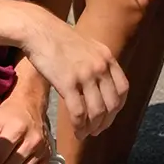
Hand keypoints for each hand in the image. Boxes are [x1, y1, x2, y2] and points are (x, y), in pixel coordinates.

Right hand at [22, 11, 127, 139]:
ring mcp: (85, 75)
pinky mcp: (68, 83)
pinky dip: (79, 126)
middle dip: (106, 122)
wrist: (39, 30)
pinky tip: (76, 131)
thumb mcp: (88, 46)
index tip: (109, 116)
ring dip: (93, 127)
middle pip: (112, 104)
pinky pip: (79, 112)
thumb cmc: (59, 39)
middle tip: (97, 131)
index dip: (117, 107)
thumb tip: (102, 83)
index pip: (123, 89)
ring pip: (97, 112)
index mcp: (107, 58)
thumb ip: (98, 63)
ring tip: (85, 134)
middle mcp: (101, 67)